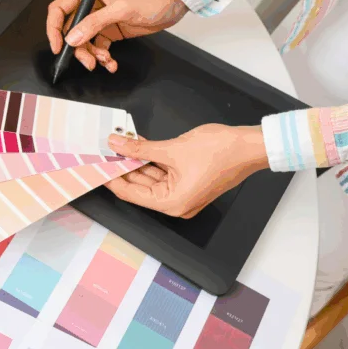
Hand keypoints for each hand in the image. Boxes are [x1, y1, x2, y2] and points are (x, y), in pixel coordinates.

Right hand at [46, 0, 187, 71]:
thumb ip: (94, 23)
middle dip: (78, 48)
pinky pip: (97, 47)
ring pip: (83, 42)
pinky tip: (111, 62)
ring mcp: (99, 19)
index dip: (54, 28)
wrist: (172, 5)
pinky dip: (102, 57)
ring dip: (91, 55)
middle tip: (88, 61)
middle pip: (71, 30)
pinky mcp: (108, 31)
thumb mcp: (121, 9)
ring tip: (104, 61)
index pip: (59, 9)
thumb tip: (73, 37)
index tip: (58, 46)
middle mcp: (91, 5)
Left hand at [103, 124, 269, 218]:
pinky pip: (163, 174)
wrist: (250, 145)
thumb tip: (117, 144)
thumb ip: (140, 149)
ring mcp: (184, 194)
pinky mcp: (189, 183)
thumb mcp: (171, 149)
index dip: (111, 178)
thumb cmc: (221, 151)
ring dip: (136, 163)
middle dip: (122, 168)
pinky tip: (137, 147)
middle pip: (139, 187)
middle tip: (105, 152)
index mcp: (172, 203)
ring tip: (119, 146)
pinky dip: (151, 162)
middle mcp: (177, 204)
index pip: (130, 193)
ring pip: (151, 179)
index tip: (97, 165)